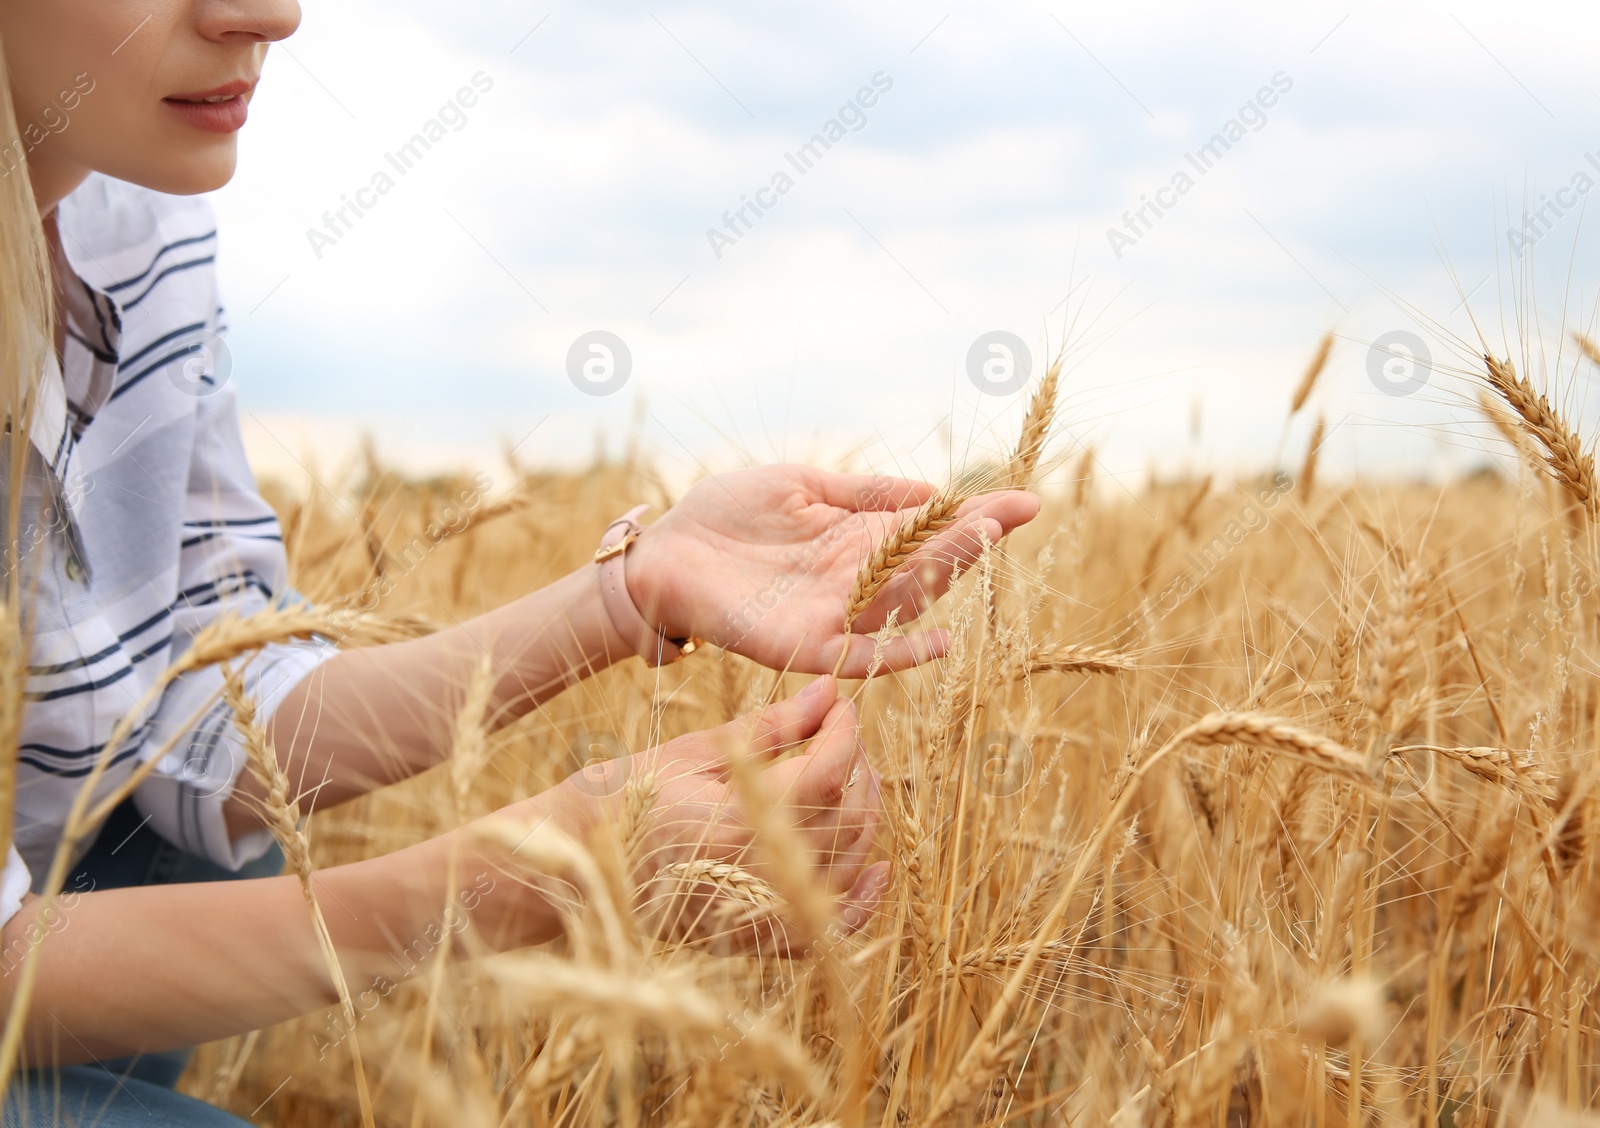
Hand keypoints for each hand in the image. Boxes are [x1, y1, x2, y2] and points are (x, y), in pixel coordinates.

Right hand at [550, 676, 885, 953]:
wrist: (575, 870)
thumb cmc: (625, 800)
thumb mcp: (693, 751)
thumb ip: (769, 726)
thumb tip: (828, 690)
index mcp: (739, 819)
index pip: (829, 770)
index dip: (846, 732)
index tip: (841, 706)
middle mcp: (760, 873)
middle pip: (850, 816)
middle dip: (859, 767)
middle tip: (842, 736)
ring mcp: (762, 913)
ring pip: (849, 862)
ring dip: (864, 816)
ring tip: (854, 779)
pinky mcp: (757, 941)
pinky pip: (830, 926)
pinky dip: (862, 899)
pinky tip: (877, 868)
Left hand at [625, 464, 1038, 675]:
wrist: (663, 555)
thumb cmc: (722, 516)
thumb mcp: (798, 484)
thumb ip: (861, 491)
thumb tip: (930, 490)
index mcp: (856, 537)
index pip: (929, 528)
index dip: (975, 516)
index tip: (1024, 500)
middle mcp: (856, 579)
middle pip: (928, 561)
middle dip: (973, 538)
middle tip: (1016, 511)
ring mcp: (835, 613)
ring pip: (905, 599)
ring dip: (947, 574)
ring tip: (987, 541)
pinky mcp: (805, 643)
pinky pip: (862, 657)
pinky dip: (900, 654)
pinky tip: (941, 642)